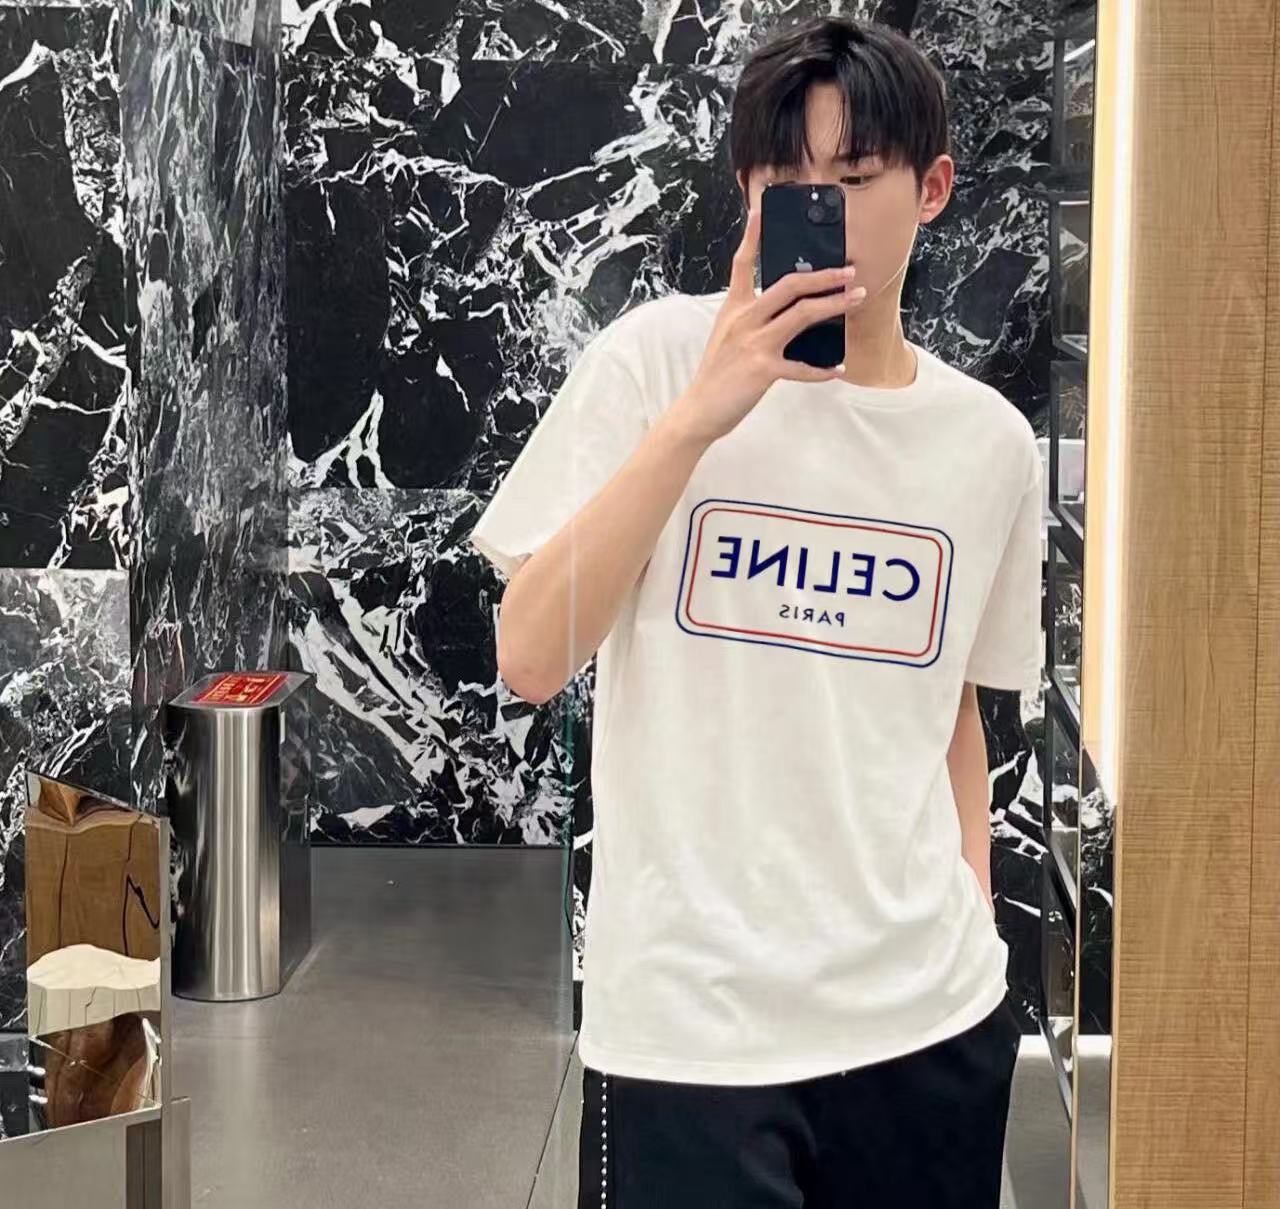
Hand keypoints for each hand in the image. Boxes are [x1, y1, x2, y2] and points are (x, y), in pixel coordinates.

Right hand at [667, 206, 868, 445]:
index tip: (761, 212)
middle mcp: (743, 319)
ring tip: (856, 299)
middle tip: (850, 271)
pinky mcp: (763, 369)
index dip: (752, 236)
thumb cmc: (717, 374)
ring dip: (834, 305)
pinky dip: (821, 370)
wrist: (699, 409)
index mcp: (734, 308)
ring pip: (802, 314)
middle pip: (789, 285)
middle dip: (824, 276)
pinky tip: (836, 369)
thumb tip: (793, 311)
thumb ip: (753, 319)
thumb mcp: (727, 337)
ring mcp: (754, 342)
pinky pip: (801, 366)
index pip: (742, 264)